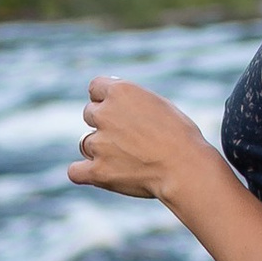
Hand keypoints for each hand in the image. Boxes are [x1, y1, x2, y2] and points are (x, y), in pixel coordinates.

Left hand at [70, 77, 205, 202]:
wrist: (185, 167)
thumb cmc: (181, 136)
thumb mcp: (159, 106)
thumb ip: (133, 102)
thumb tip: (117, 104)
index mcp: (121, 92)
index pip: (95, 87)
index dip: (105, 98)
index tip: (116, 109)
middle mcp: (105, 113)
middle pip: (89, 114)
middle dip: (104, 123)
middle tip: (128, 137)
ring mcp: (98, 143)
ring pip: (86, 143)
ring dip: (99, 149)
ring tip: (126, 159)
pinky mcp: (97, 171)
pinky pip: (76, 171)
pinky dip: (85, 173)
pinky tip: (99, 173)